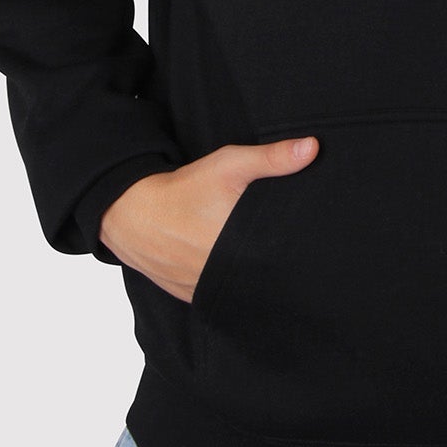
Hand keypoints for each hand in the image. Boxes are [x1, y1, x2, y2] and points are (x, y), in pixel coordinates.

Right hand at [99, 136, 318, 302]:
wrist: (133, 214)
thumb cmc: (183, 189)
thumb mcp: (229, 165)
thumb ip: (271, 159)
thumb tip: (312, 148)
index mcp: (242, 246)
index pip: (285, 258)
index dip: (301, 252)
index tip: (313, 241)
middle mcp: (227, 275)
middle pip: (269, 277)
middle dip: (281, 265)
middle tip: (297, 252)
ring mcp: (210, 290)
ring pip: (247, 291)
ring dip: (257, 278)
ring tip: (271, 263)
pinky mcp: (196, 297)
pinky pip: (225, 297)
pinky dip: (234, 288)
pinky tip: (243, 273)